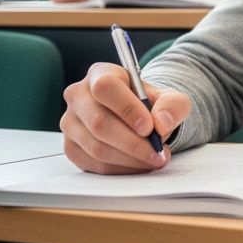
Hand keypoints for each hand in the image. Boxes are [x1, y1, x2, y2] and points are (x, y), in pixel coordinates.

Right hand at [60, 62, 189, 173]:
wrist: (138, 119)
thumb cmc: (150, 105)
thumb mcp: (170, 98)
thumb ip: (172, 105)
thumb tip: (161, 123)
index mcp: (100, 74)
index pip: (106, 88)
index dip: (127, 109)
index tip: (149, 128)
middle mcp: (78, 96)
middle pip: (98, 123)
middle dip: (132, 143)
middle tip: (157, 153)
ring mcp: (70, 123)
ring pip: (96, 147)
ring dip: (129, 159)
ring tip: (154, 159)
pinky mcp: (71, 147)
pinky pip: (94, 164)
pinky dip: (121, 169)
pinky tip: (139, 165)